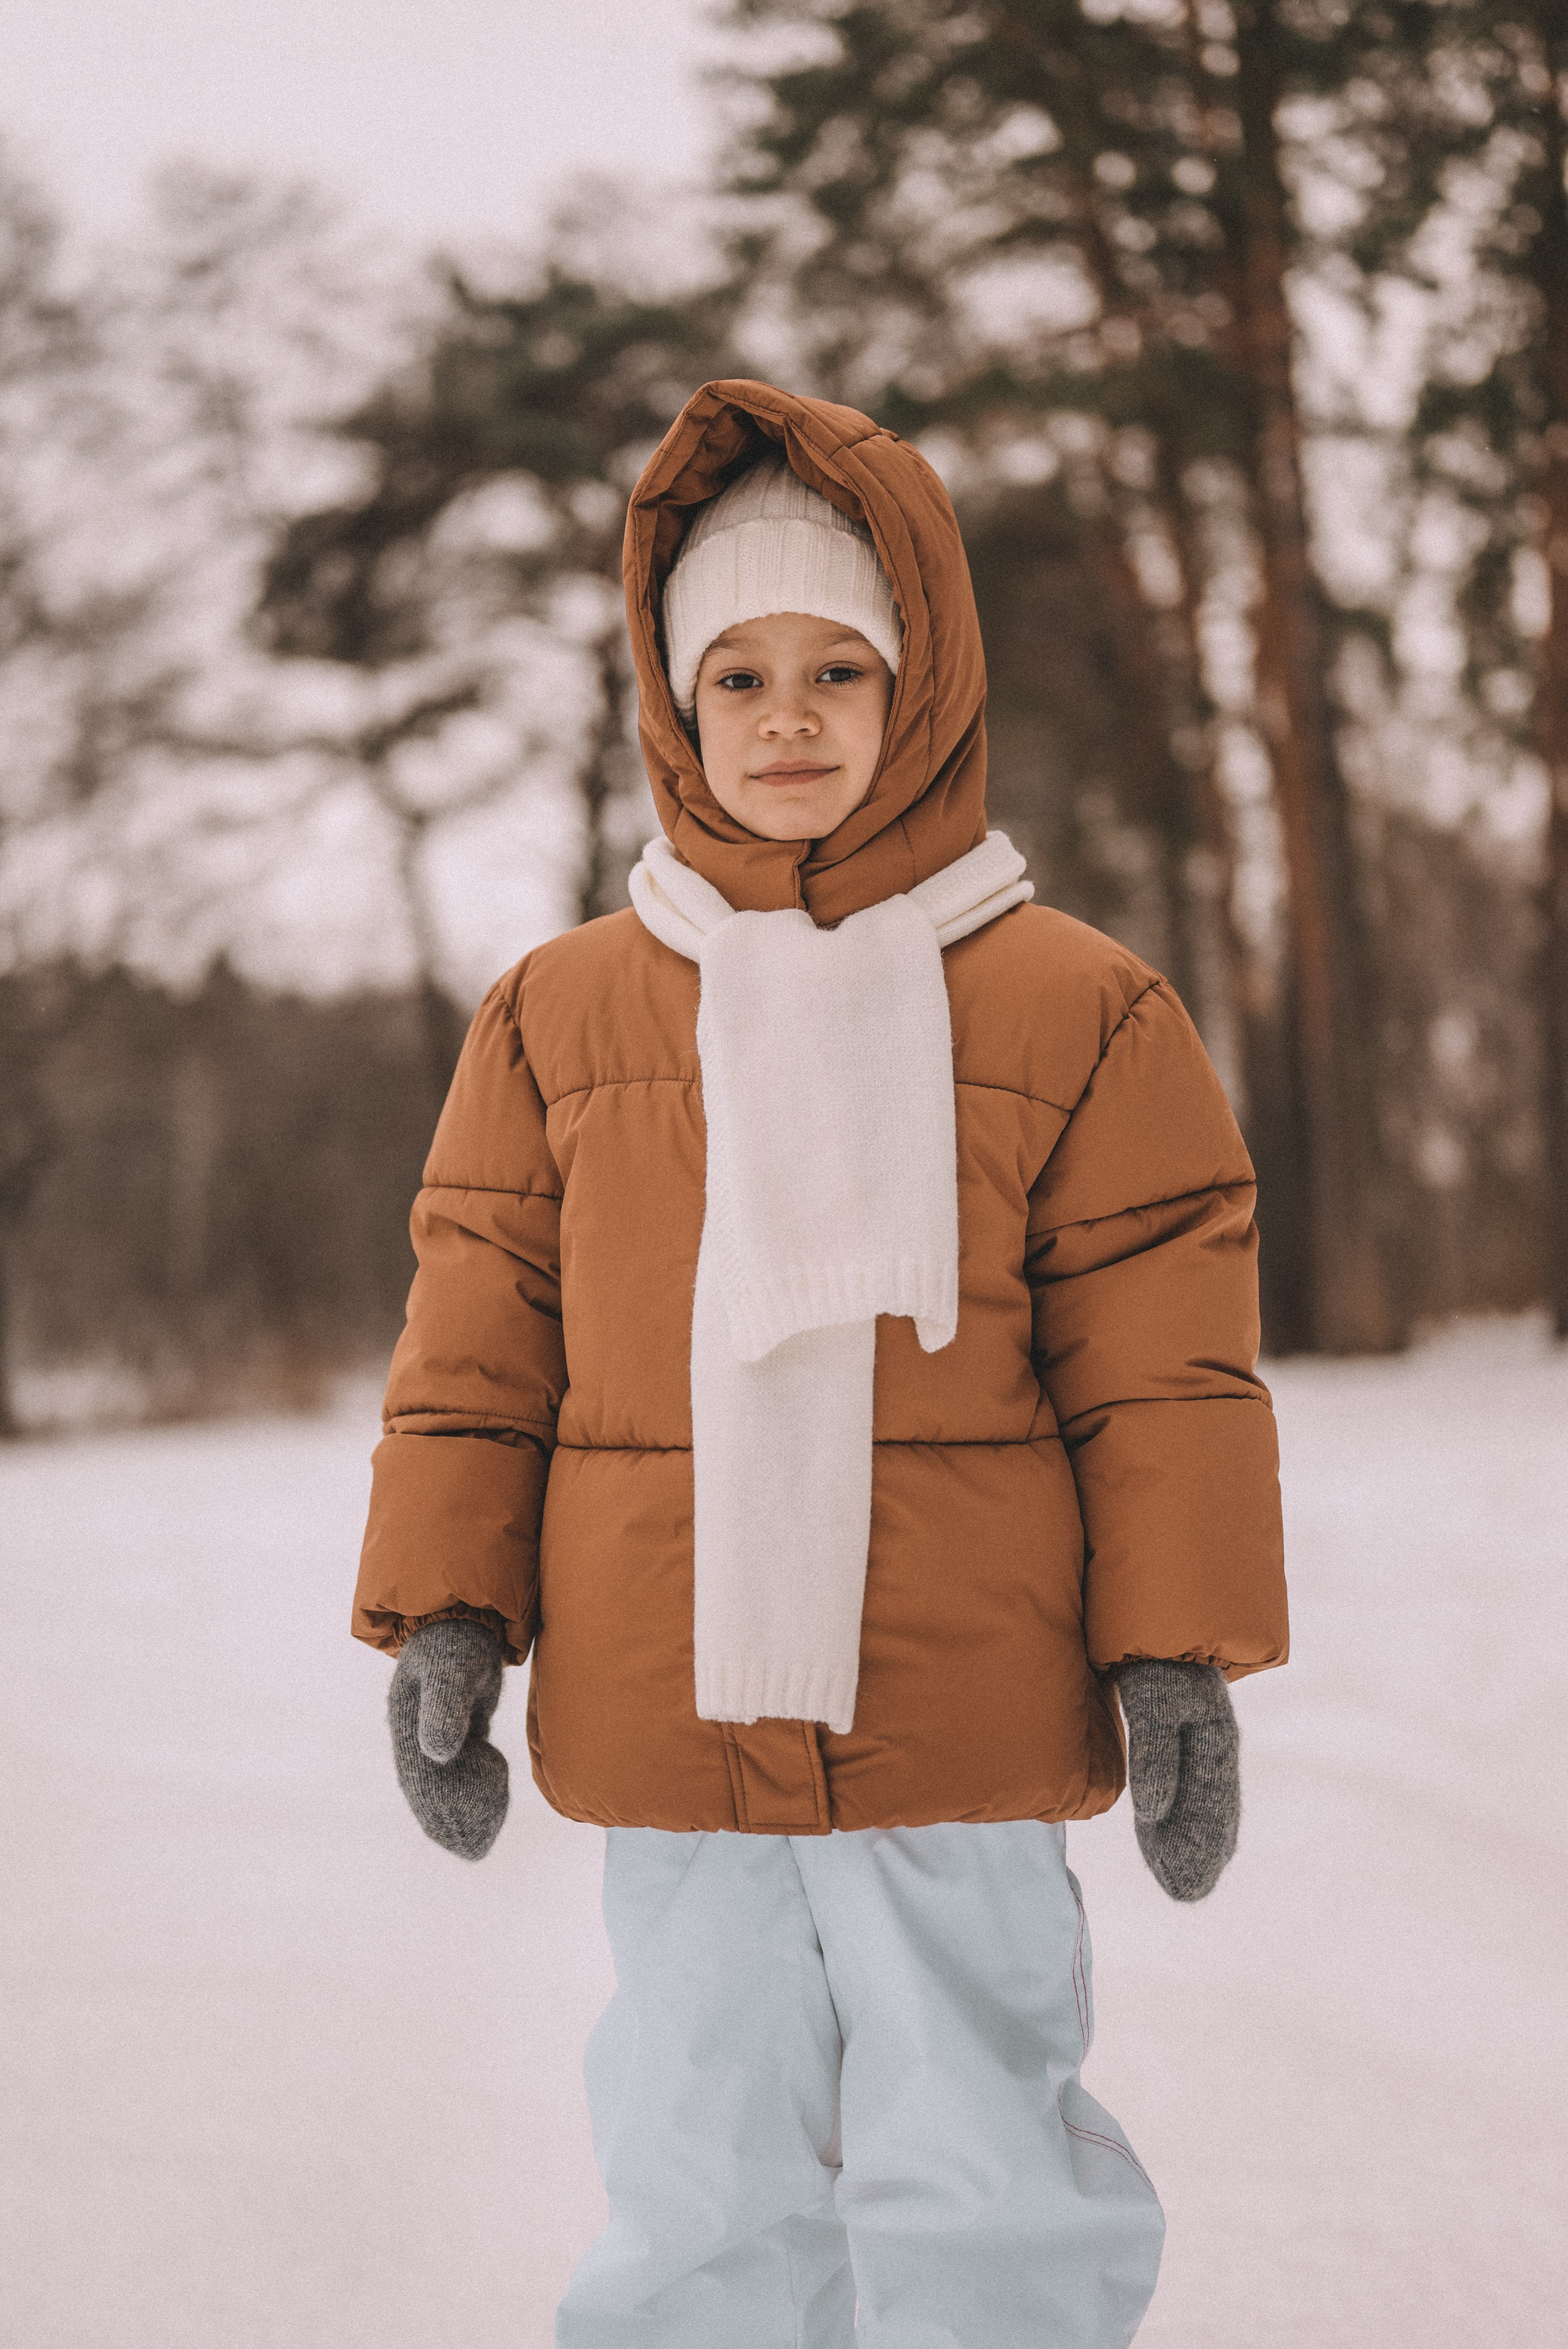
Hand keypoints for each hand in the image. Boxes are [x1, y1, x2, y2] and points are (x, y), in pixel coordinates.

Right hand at [389, 1618, 508, 1859]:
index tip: (469, 1834)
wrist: (464, 1621)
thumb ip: (445, 1707)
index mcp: (408, 1726)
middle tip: (478, 1848)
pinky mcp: (454, 1734)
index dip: (444, 1811)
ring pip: (443, 1789)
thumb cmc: (457, 1642)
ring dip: (462, 1814)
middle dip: (453, 1823)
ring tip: (484, 1837)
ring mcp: (433, 1737)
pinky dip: (474, 1793)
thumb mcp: (452, 1670)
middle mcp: (416, 1737)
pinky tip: (493, 1801)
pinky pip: (458, 1776)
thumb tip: (438, 1755)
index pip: (422, 1781)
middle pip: (429, 1793)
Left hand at [1116, 1660, 1239, 1901]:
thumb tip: (1153, 1811)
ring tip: (1181, 1885)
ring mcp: (1201, 1746)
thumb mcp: (1153, 1701)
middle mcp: (1214, 1747)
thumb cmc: (1153, 1660)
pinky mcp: (1182, 1743)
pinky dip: (1176, 1822)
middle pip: (1212, 1812)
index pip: (1213, 1806)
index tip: (1187, 1885)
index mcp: (1216, 1740)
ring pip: (1202, 1806)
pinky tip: (1166, 1847)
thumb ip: (1155, 1752)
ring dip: (1192, 1844)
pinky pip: (1185, 1792)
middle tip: (1186, 1894)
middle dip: (1200, 1854)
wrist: (1153, 1626)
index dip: (1201, 1846)